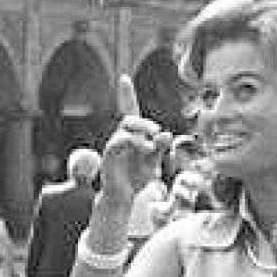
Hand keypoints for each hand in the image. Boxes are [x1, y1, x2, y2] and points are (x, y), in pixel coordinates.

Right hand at [100, 76, 171, 203]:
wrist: (124, 198)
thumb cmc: (138, 180)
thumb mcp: (155, 162)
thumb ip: (161, 148)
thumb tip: (166, 133)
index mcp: (133, 136)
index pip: (129, 110)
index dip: (126, 94)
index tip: (124, 78)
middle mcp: (122, 137)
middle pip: (130, 117)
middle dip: (145, 122)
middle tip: (158, 133)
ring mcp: (114, 145)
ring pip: (127, 126)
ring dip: (143, 131)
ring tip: (151, 147)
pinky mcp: (110, 154)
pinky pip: (121, 139)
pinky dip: (135, 141)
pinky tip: (145, 150)